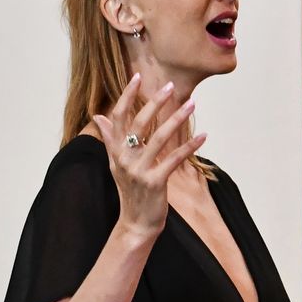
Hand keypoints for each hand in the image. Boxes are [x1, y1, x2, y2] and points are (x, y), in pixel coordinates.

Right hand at [91, 75, 206, 238]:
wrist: (135, 223)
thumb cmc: (130, 192)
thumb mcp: (116, 164)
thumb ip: (110, 139)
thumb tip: (98, 116)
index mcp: (115, 151)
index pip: (118, 117)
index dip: (127, 96)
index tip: (137, 77)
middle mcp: (124, 158)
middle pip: (139, 123)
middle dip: (155, 102)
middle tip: (170, 86)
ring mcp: (139, 170)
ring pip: (159, 138)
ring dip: (177, 119)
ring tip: (191, 104)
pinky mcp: (155, 182)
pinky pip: (174, 159)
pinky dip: (189, 146)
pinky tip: (203, 136)